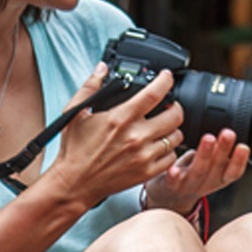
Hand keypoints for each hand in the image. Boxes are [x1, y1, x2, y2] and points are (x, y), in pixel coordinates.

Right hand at [44, 65, 185, 204]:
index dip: (166, 81)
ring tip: (163, 127)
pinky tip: (158, 146)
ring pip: (176, 136)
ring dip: (173, 129)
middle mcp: (136, 136)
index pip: (155, 94)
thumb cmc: (75, 150)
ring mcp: (144, 156)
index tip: (167, 77)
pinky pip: (171, 157)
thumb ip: (90, 87)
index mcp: (121, 118)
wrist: (74, 183)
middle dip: (175, 107)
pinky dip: (169, 150)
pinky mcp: (147, 172)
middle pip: (175, 115)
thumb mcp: (75, 113)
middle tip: (169, 106)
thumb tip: (101, 69)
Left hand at [142, 127, 250, 214]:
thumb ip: (219, 152)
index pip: (234, 172)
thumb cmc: (192, 176)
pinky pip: (172, 182)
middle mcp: (206, 183)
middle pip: (217, 168)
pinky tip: (174, 169)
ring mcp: (188, 185)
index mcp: (219, 178)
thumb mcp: (211, 167)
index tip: (243, 146)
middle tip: (228, 133)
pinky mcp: (170, 186)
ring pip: (198, 171)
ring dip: (204, 155)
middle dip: (223, 150)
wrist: (170, 199)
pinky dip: (174, 176)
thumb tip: (229, 130)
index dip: (240, 161)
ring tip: (209, 139)